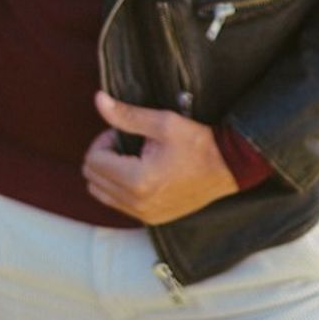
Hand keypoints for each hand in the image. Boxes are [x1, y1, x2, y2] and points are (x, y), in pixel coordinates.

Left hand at [82, 91, 237, 223]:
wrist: (226, 168)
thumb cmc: (197, 143)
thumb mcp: (162, 123)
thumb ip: (126, 115)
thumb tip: (98, 100)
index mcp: (137, 180)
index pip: (93, 161)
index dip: (103, 140)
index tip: (122, 131)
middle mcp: (136, 203)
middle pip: (92, 179)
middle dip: (103, 156)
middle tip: (125, 142)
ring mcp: (144, 215)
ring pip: (101, 194)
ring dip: (108, 173)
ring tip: (132, 157)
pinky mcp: (151, 219)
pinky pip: (117, 205)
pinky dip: (118, 187)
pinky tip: (138, 171)